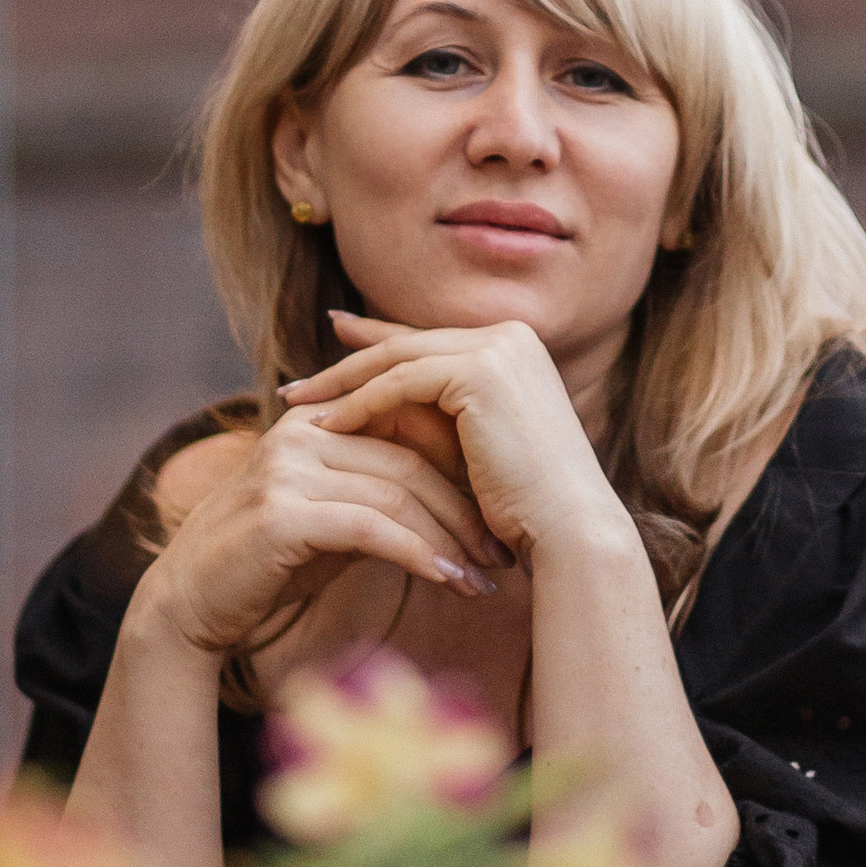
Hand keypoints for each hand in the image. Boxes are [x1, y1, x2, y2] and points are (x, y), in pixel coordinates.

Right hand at [140, 406, 503, 657]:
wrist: (190, 604)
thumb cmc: (268, 564)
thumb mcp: (333, 519)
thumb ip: (381, 495)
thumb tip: (458, 500)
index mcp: (317, 421)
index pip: (409, 431)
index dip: (462, 473)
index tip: (500, 516)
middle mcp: (302, 433)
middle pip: (410, 462)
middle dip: (465, 511)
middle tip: (502, 554)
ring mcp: (288, 469)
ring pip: (398, 494)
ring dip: (450, 540)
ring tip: (484, 578)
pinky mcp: (282, 513)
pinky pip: (372, 528)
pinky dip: (419, 555)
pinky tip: (449, 580)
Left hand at [281, 314, 627, 563]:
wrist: (568, 530)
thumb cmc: (523, 506)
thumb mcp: (471, 448)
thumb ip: (436, 417)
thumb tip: (379, 406)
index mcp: (516, 347)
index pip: (427, 342)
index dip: (373, 346)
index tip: (326, 358)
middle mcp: (510, 336)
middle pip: (407, 343)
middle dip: (347, 363)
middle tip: (298, 385)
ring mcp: (498, 348)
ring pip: (398, 358)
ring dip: (342, 382)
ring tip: (298, 405)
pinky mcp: (480, 371)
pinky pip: (401, 383)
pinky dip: (360, 403)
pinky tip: (327, 426)